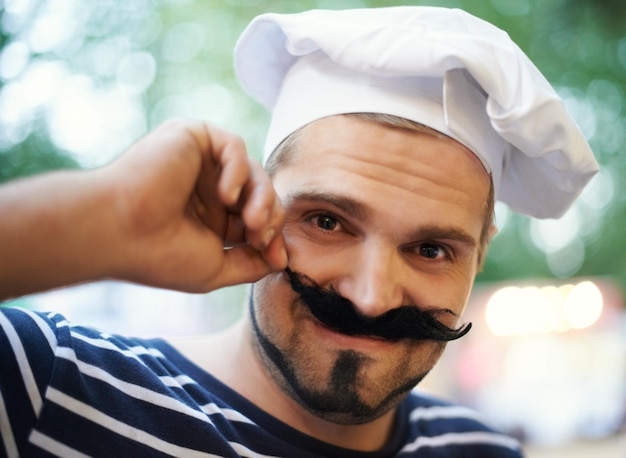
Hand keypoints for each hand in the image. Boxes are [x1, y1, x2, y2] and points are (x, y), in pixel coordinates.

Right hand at [104, 119, 286, 291]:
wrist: (119, 231)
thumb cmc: (161, 255)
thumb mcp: (216, 268)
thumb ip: (251, 263)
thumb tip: (281, 259)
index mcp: (210, 218)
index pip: (256, 218)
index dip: (272, 235)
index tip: (277, 258)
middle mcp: (207, 188)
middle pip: (261, 194)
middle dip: (271, 217)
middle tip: (260, 237)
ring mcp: (200, 163)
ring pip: (253, 171)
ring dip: (261, 198)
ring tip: (251, 222)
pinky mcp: (192, 137)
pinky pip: (234, 146)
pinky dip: (239, 170)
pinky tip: (225, 195)